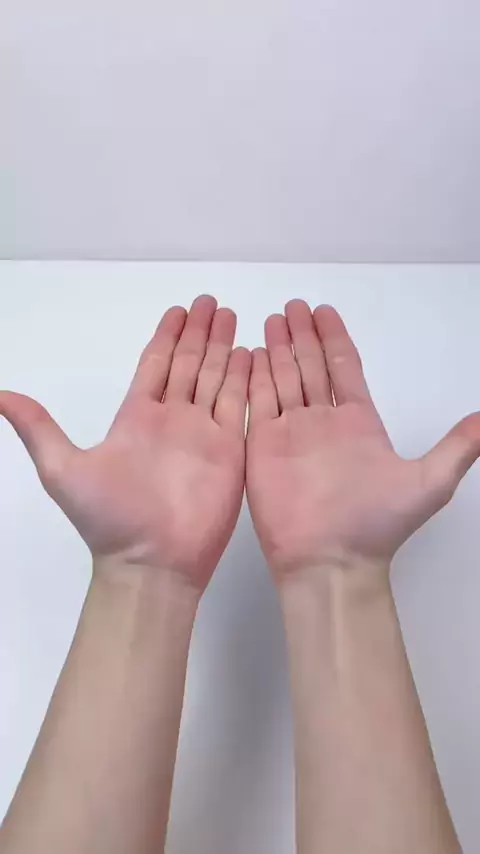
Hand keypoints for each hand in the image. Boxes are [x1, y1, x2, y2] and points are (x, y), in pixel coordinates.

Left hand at [0, 295, 250, 593]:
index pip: (156, 365)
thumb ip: (38, 429)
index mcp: (137, 417)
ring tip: (234, 316)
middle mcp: (173, 420)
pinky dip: (245, 379)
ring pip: (216, 379)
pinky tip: (250, 354)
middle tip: (211, 302)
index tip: (179, 310)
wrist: (150, 563)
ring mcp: (203, 434)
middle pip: (189, 365)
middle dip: (201, 333)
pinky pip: (238, 406)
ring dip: (224, 348)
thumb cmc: (109, 519)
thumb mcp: (63, 469)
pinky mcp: (229, 451)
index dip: (167, 336)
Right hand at [246, 300, 479, 579]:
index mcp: (359, 422)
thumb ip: (458, 447)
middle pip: (310, 367)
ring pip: (283, 380)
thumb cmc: (378, 524)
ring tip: (271, 320)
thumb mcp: (430, 481)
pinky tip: (250, 355)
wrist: (332, 561)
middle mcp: (324, 423)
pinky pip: (258, 404)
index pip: (343, 368)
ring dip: (277, 350)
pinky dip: (254, 378)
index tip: (324, 311)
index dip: (333, 338)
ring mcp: (291, 434)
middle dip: (301, 336)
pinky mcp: (264, 448)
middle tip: (292, 307)